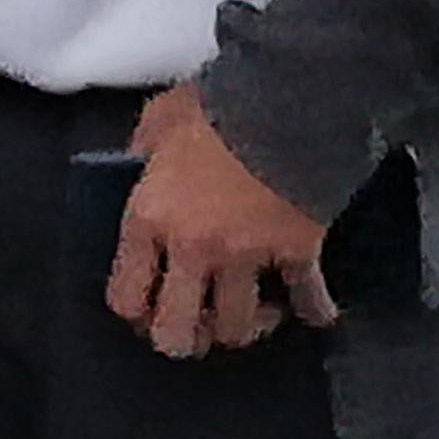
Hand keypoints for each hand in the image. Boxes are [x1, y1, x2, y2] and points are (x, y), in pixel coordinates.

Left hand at [105, 80, 335, 354]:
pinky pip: (306, 299)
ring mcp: (245, 256)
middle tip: (197, 324)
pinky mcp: (297, 252)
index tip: (149, 308)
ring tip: (253, 312)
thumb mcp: (160, 118)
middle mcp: (191, 249)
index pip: (125, 297)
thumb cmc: (217, 105)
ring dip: (245, 326)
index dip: (136, 313)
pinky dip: (313, 309)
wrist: (284, 99)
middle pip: (176, 333)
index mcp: (149, 218)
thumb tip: (138, 163)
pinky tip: (313, 310)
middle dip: (185, 338)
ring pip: (237, 327)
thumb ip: (143, 148)